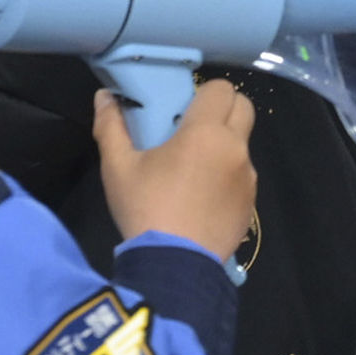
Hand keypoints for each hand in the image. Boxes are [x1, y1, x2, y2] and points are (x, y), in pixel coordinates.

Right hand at [98, 79, 260, 261]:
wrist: (174, 266)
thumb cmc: (145, 209)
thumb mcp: (118, 168)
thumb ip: (111, 127)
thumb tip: (104, 97)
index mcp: (206, 132)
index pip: (222, 88)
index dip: (204, 93)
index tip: (183, 109)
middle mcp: (235, 149)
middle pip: (243, 108)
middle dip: (222, 110)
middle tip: (191, 130)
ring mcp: (248, 178)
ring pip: (243, 145)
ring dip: (225, 146)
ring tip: (192, 169)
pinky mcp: (251, 204)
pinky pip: (243, 177)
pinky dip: (227, 177)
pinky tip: (202, 198)